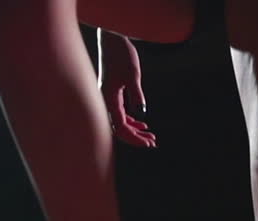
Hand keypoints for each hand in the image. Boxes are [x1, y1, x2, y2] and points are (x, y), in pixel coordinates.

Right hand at [98, 31, 156, 148]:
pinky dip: (130, 121)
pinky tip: (141, 123)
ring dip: (134, 130)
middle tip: (152, 142)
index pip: (121, 128)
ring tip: (150, 135)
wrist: (111, 39)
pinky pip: (119, 113)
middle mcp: (105, 102)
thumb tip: (141, 113)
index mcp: (109, 99)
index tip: (149, 143)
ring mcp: (107, 99)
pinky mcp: (110, 94)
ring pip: (120, 122)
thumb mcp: (132, 74)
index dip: (134, 138)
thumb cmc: (121, 54)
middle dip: (135, 138)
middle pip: (119, 129)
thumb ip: (136, 95)